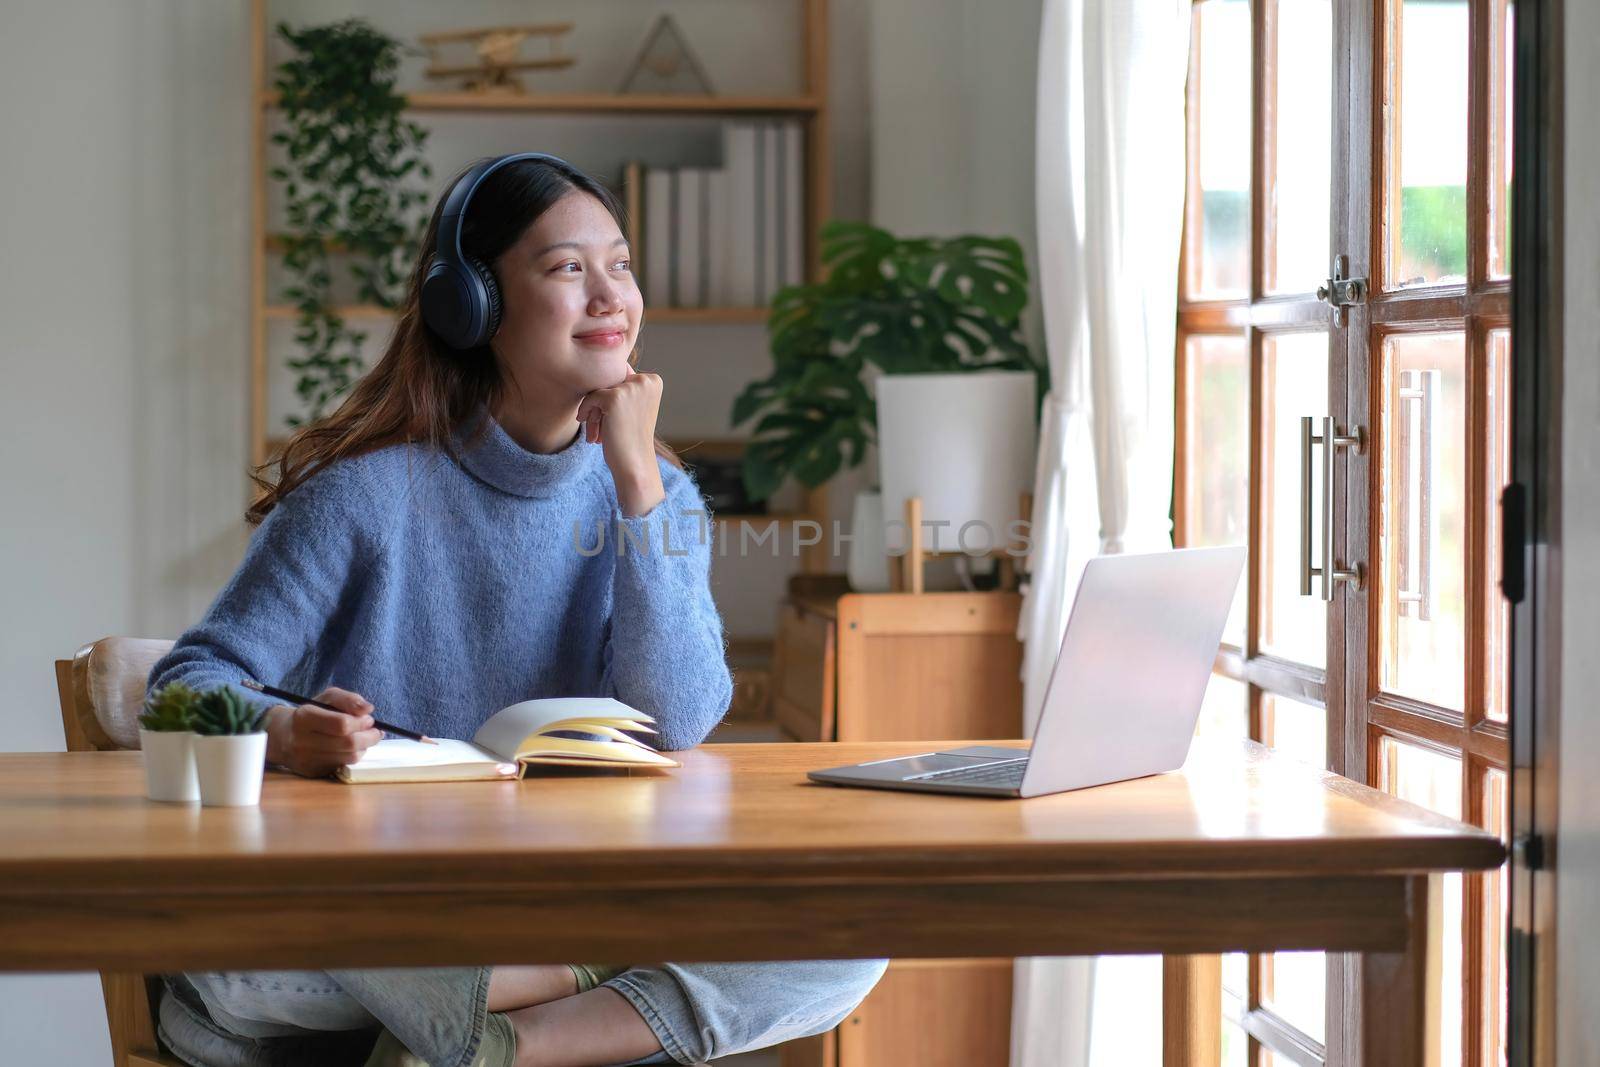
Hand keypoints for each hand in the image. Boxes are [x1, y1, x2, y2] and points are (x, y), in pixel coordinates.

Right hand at [263, 686, 382, 777]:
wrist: (282, 737)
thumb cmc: (311, 713)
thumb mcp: (327, 698)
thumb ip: (348, 699)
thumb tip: (368, 709)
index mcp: (304, 717)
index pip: (342, 724)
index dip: (361, 722)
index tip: (369, 719)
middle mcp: (302, 741)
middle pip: (348, 743)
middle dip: (369, 737)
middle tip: (374, 731)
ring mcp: (306, 759)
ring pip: (349, 757)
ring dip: (364, 747)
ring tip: (364, 739)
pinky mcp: (312, 772)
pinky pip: (342, 766)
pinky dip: (352, 756)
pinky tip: (351, 748)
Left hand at [575, 371, 666, 515]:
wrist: (635, 464)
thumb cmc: (631, 439)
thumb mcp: (633, 408)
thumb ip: (623, 387)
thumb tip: (598, 363)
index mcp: (654, 380)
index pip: (620, 375)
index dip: (612, 397)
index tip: (612, 420)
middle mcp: (646, 380)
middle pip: (608, 381)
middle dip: (600, 404)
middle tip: (601, 428)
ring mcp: (631, 387)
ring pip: (598, 389)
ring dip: (593, 411)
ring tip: (597, 432)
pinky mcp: (615, 397)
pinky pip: (591, 398)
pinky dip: (586, 413)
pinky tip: (592, 431)